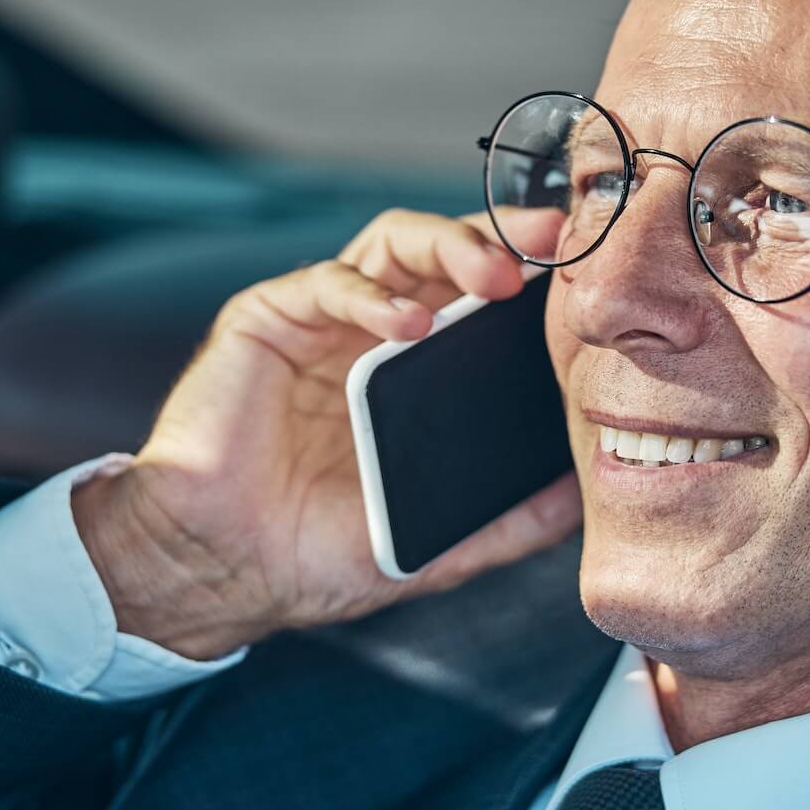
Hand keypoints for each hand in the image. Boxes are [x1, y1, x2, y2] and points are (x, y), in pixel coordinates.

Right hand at [71, 207, 577, 658]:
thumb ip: (507, 521)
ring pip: (393, 244)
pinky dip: (371, 295)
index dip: (533, 273)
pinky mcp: (266, 319)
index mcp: (417, 369)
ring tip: (493, 276)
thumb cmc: (316, 552)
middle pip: (447, 252)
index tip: (587, 270)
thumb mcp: (435, 541)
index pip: (483, 297)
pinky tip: (407, 323)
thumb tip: (579, 498)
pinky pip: (326, 285)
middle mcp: (373, 329)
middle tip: (553, 248)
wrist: (222, 571)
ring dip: (449, 245)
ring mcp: (321, 320)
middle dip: (504, 238)